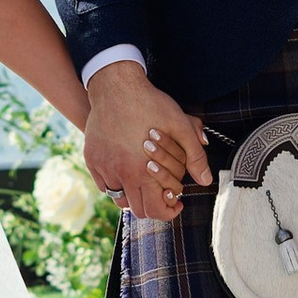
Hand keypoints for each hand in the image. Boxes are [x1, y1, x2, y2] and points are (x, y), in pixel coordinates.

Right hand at [83, 64, 212, 221]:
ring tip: (145, 182)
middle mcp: (121, 174)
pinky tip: (127, 171)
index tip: (175, 202)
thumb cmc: (150, 104)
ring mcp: (103, 168)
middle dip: (153, 205)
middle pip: (137, 210)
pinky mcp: (92, 159)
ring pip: (119, 199)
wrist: (115, 86)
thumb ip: (194, 155)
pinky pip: (104, 185)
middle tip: (163, 192)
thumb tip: (205, 180)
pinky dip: (116, 185)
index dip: (168, 211)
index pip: (155, 210)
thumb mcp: (179, 126)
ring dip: (134, 196)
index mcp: (143, 171)